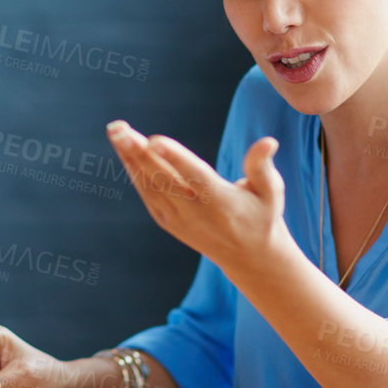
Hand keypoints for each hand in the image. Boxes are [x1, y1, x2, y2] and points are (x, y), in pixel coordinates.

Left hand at [107, 120, 295, 275]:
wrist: (250, 257)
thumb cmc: (263, 216)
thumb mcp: (271, 193)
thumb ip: (262, 167)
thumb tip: (268, 141)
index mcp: (222, 202)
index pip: (195, 177)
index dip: (175, 158)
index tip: (154, 140)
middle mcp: (196, 213)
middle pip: (163, 179)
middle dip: (139, 153)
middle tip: (119, 129)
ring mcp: (179, 220)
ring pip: (149, 186)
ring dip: (130, 159)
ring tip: (116, 131)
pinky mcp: (168, 222)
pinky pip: (147, 195)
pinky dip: (134, 174)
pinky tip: (124, 152)